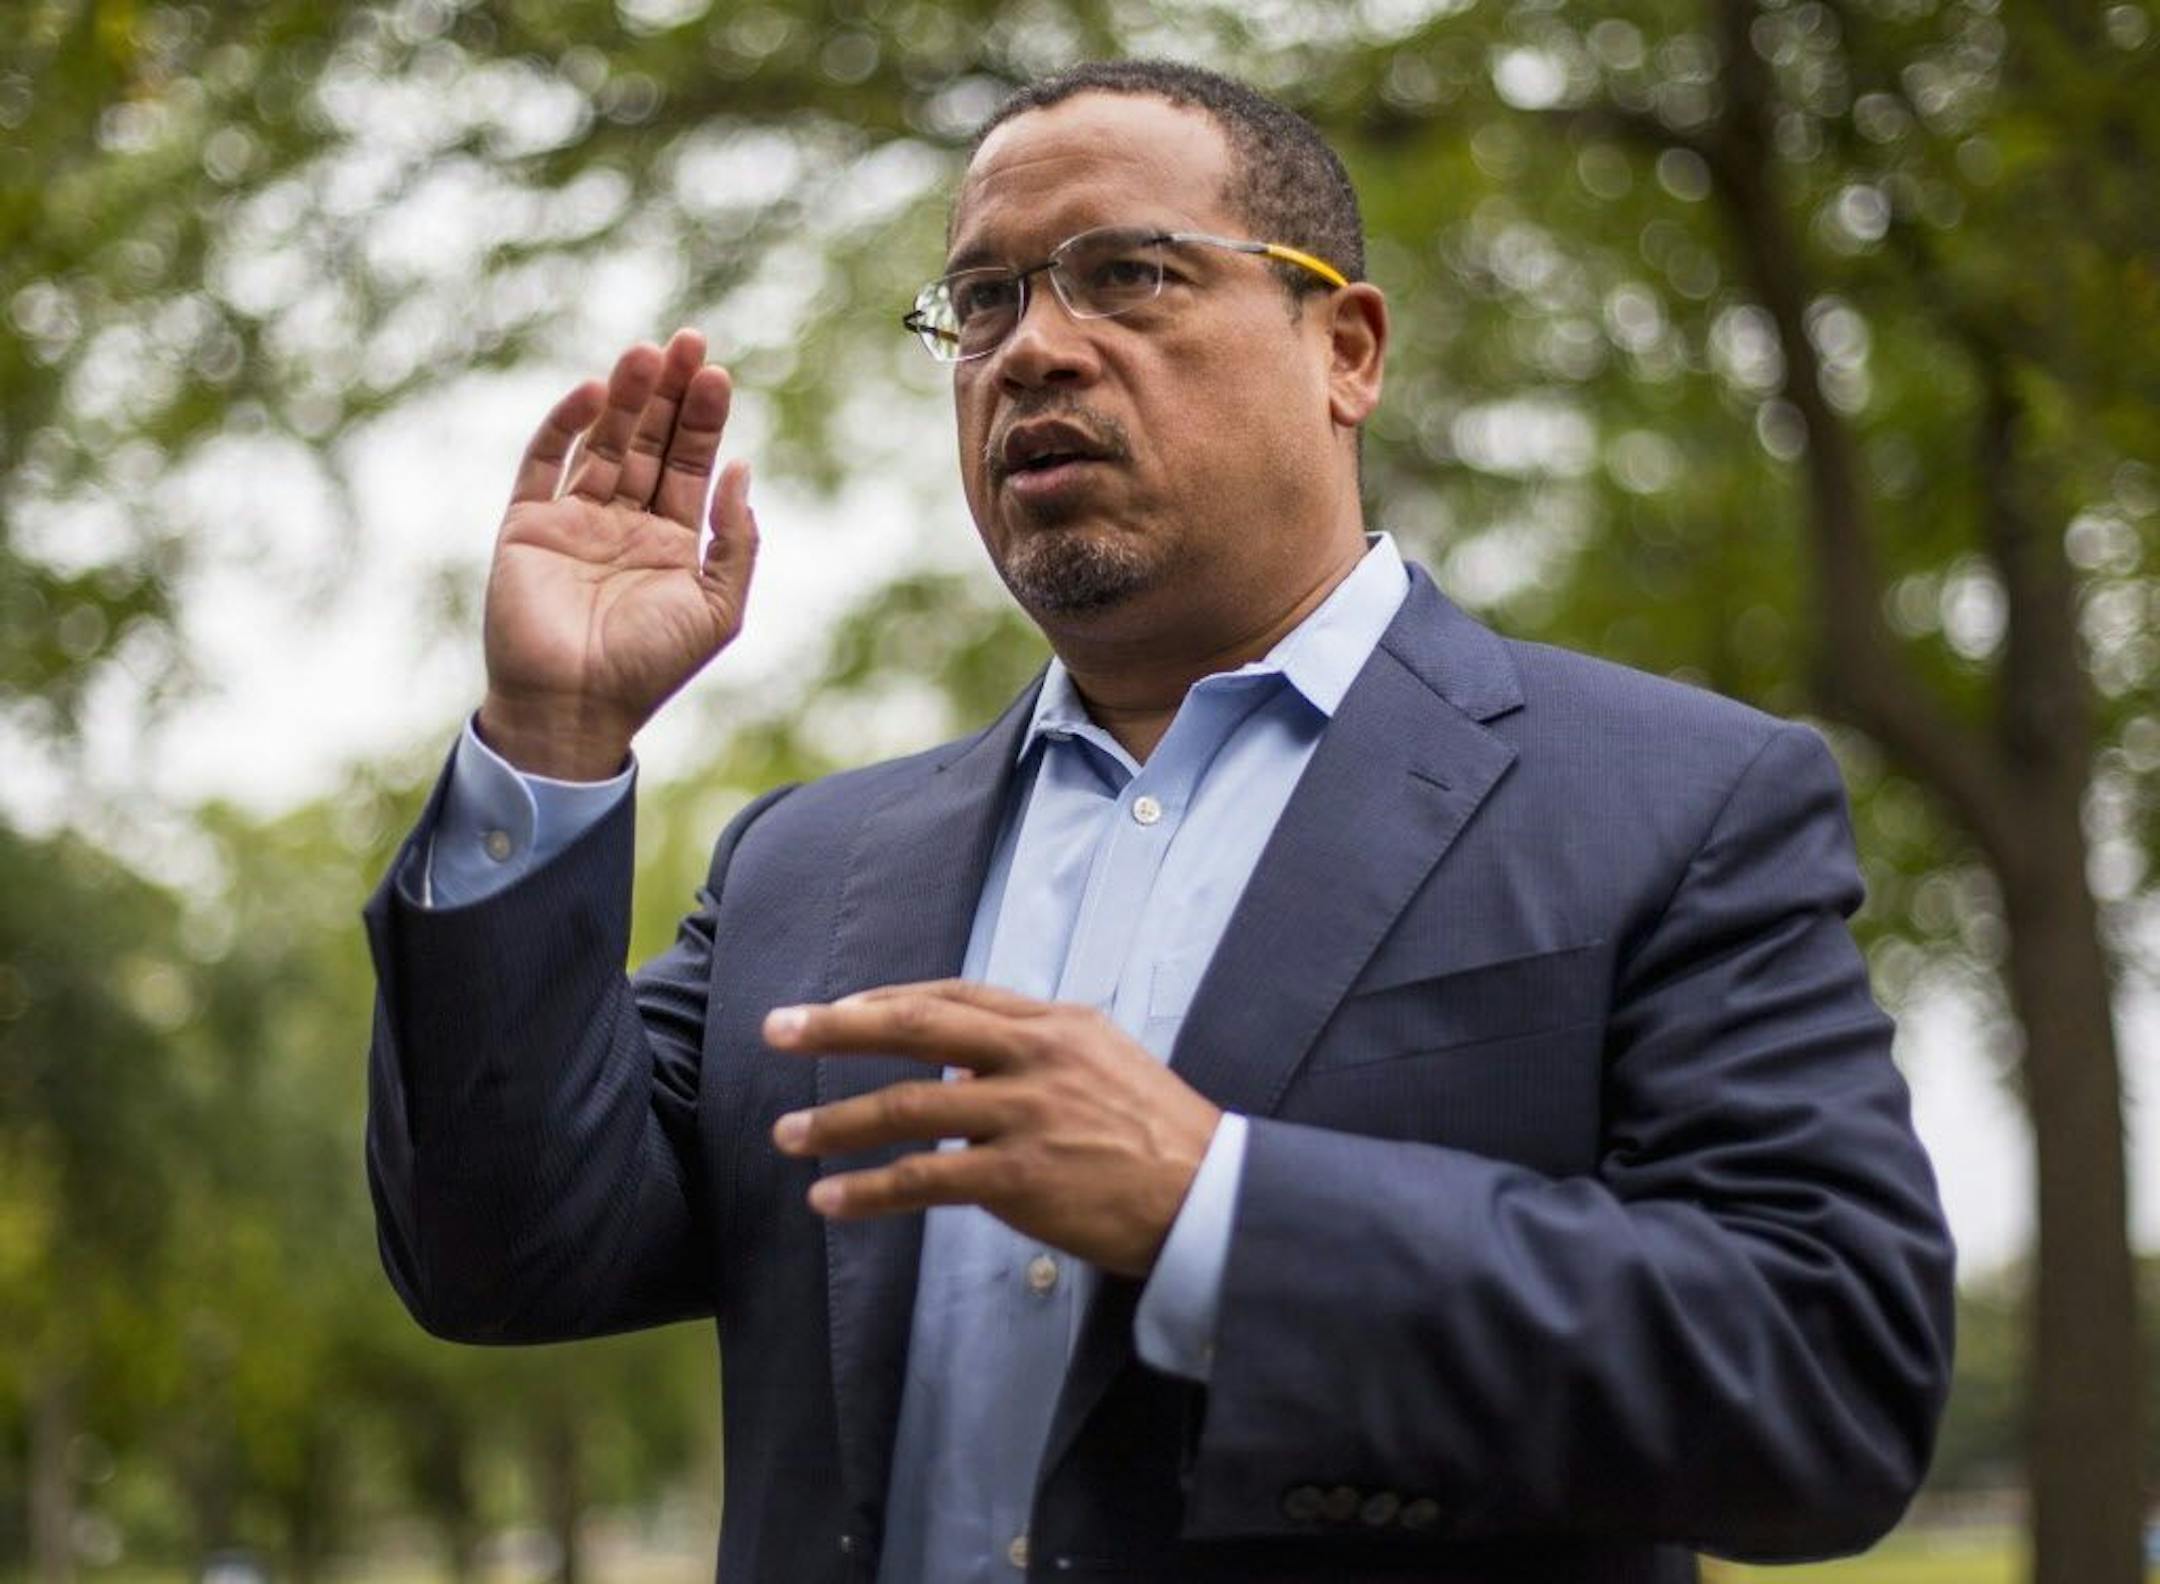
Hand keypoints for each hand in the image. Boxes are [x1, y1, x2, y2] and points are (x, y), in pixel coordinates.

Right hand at [478, 328, 757, 777]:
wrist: (574, 707)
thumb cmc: (650, 666)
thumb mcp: (718, 607)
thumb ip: (736, 541)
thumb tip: (742, 470)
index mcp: (672, 544)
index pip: (691, 465)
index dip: (704, 419)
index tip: (718, 373)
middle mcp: (624, 524)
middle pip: (651, 442)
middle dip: (670, 393)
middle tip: (689, 341)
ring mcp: (574, 521)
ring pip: (604, 443)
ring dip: (625, 397)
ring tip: (648, 352)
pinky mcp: (528, 525)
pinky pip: (545, 463)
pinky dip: (566, 425)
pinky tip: (594, 392)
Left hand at [764, 981, 1223, 1277]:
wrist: (1212, 1197)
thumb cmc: (1160, 1137)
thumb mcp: (1106, 1063)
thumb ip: (1040, 1052)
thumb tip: (970, 1063)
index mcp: (1057, 1024)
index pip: (956, 996)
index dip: (890, 1000)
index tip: (840, 1008)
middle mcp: (1037, 1056)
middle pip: (918, 1026)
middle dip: (839, 1026)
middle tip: (777, 1028)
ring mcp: (1027, 1114)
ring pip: (908, 1107)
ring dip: (838, 1121)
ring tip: (788, 1135)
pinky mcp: (1021, 1176)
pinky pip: (924, 1179)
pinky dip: (869, 1190)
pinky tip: (830, 1199)